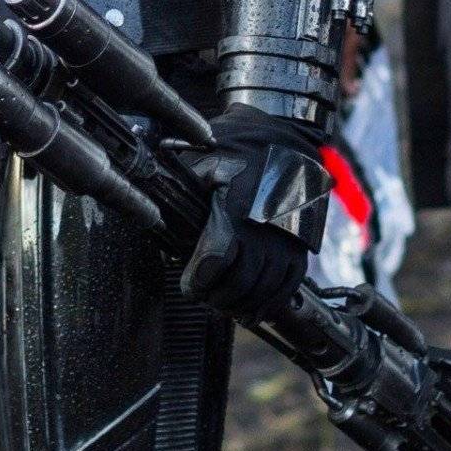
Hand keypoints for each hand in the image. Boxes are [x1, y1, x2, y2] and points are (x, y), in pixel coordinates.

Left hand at [178, 108, 328, 317]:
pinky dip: (267, 307)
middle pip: (237, 286)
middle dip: (215, 298)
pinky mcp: (301, 251)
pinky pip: (286, 290)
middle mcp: (263, 233)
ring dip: (238, 306)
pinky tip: (251, 312)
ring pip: (261, 293)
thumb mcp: (202, 163)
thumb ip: (179, 189)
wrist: (284, 138)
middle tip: (203, 296)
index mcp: (234, 213)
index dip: (197, 282)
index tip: (189, 285)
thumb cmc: (237, 150)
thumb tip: (148, 207)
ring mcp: (286, 244)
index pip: (213, 263)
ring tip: (223, 305)